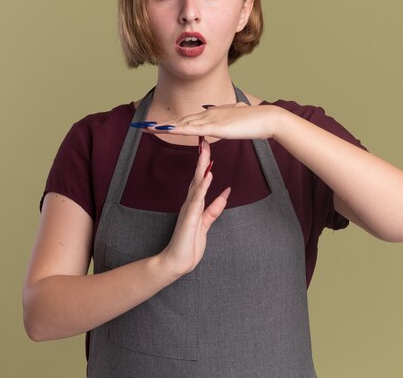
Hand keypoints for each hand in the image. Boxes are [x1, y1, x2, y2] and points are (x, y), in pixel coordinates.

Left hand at [149, 103, 284, 139]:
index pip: (186, 119)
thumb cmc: (255, 120)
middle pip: (179, 120)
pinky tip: (166, 129)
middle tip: (142, 127)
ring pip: (182, 123)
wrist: (267, 118)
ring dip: (163, 126)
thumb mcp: (236, 116)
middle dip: (160, 124)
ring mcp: (211, 119)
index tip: (156, 125)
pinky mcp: (216, 127)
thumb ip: (225, 116)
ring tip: (146, 128)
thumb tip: (216, 114)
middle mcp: (208, 114)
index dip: (170, 122)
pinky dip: (177, 128)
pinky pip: (193, 129)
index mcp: (211, 114)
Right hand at [159, 139, 230, 277]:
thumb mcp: (206, 223)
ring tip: (205, 151)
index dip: (204, 163)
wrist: (177, 262)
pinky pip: (198, 199)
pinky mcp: (190, 218)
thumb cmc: (189, 244)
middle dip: (201, 158)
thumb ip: (214, 208)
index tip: (207, 148)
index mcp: (194, 204)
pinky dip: (203, 186)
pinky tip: (207, 175)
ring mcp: (189, 209)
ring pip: (196, 184)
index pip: (200, 179)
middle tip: (205, 141)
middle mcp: (190, 203)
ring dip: (202, 167)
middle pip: (197, 176)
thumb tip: (225, 192)